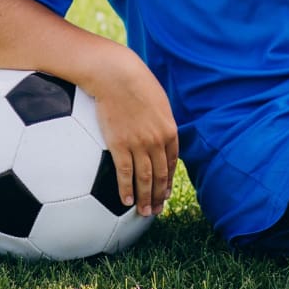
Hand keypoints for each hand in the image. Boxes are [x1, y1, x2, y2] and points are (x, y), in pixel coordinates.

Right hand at [87, 56, 177, 217]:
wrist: (116, 75)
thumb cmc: (133, 80)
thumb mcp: (155, 98)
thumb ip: (157, 116)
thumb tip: (151, 122)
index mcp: (169, 130)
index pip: (172, 161)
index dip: (169, 179)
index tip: (165, 191)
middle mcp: (157, 141)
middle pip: (161, 175)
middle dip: (160, 195)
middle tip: (157, 210)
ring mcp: (139, 145)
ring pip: (145, 178)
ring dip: (146, 198)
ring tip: (145, 212)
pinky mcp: (120, 145)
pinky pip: (125, 173)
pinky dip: (126, 189)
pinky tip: (126, 202)